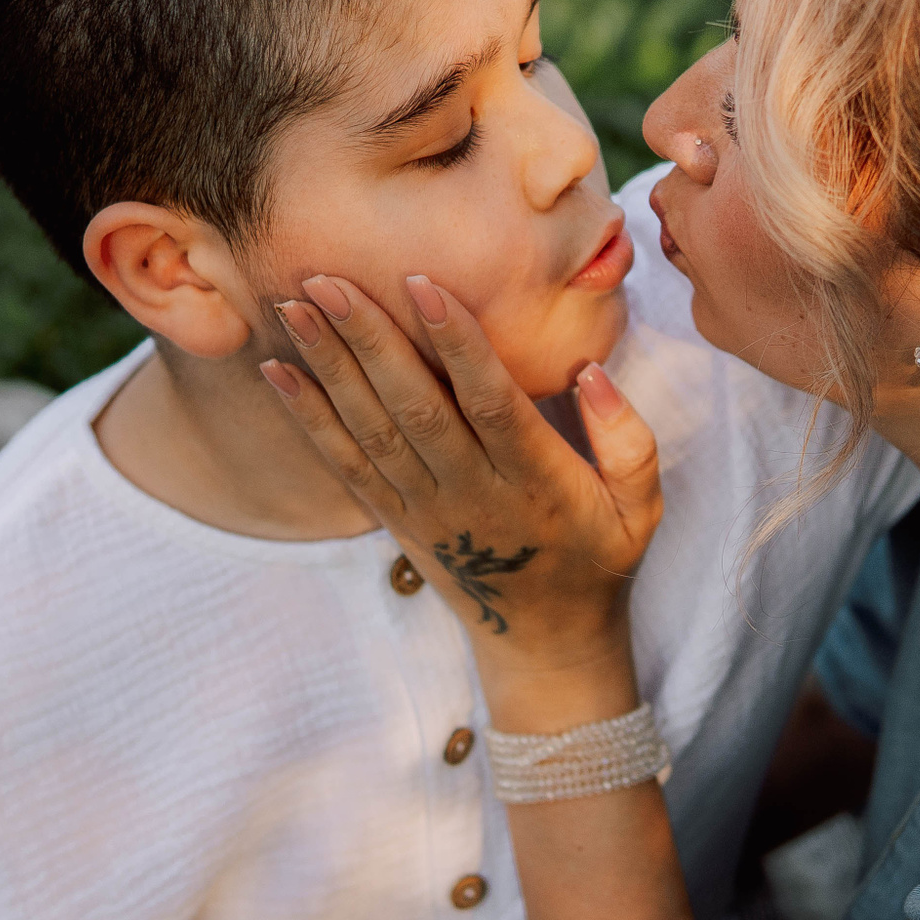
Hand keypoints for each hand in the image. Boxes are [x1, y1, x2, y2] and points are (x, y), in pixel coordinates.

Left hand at [260, 274, 662, 728]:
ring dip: (329, 366)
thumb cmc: (598, 558)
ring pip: (372, 429)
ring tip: (294, 305)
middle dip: (370, 339)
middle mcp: (472, 491)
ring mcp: (427, 508)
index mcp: (536, 480)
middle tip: (329, 278)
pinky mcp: (396, 519)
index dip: (455, 343)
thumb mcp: (642, 508)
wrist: (544, 642)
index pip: (489, 402)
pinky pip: (346, 464)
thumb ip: (628, 441)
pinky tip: (277, 373)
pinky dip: (308, 418)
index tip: (422, 282)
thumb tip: (590, 373)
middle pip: (415, 407)